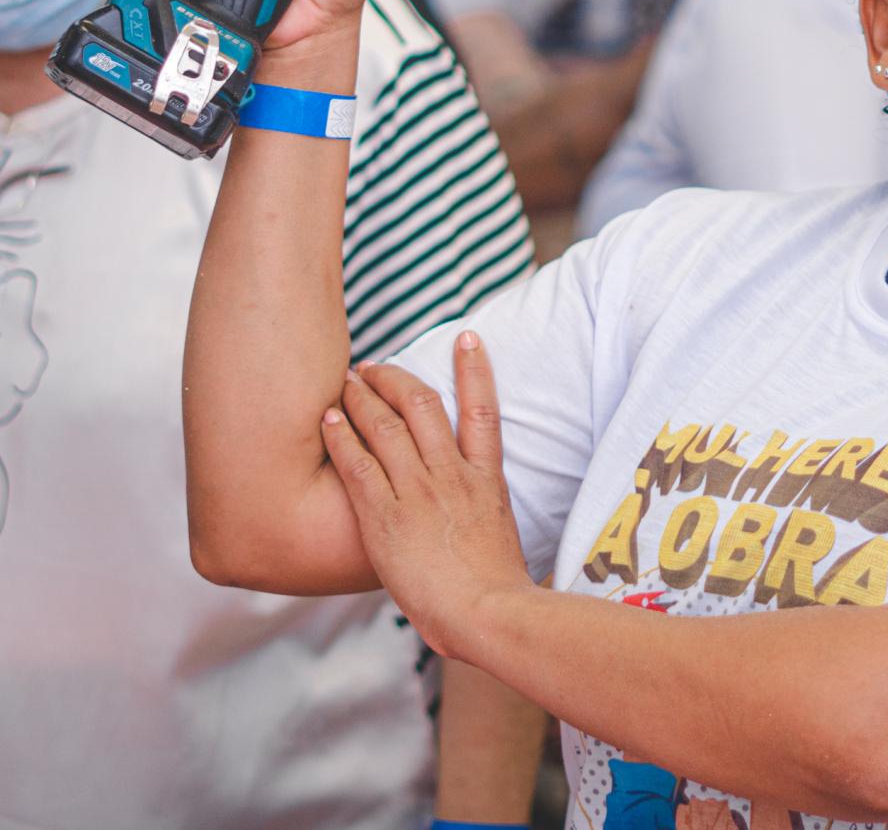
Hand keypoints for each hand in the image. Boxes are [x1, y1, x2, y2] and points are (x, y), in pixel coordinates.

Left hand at [321, 333, 532, 656]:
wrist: (487, 612)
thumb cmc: (496, 588)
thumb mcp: (497, 537)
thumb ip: (479, 514)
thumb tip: (468, 517)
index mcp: (485, 479)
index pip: (482, 409)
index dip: (475, 368)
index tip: (467, 337)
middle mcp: (452, 475)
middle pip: (423, 406)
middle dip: (396, 379)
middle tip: (375, 367)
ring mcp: (419, 492)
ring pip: (387, 427)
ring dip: (363, 399)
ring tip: (347, 383)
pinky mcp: (386, 516)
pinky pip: (358, 465)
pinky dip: (342, 437)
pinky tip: (328, 421)